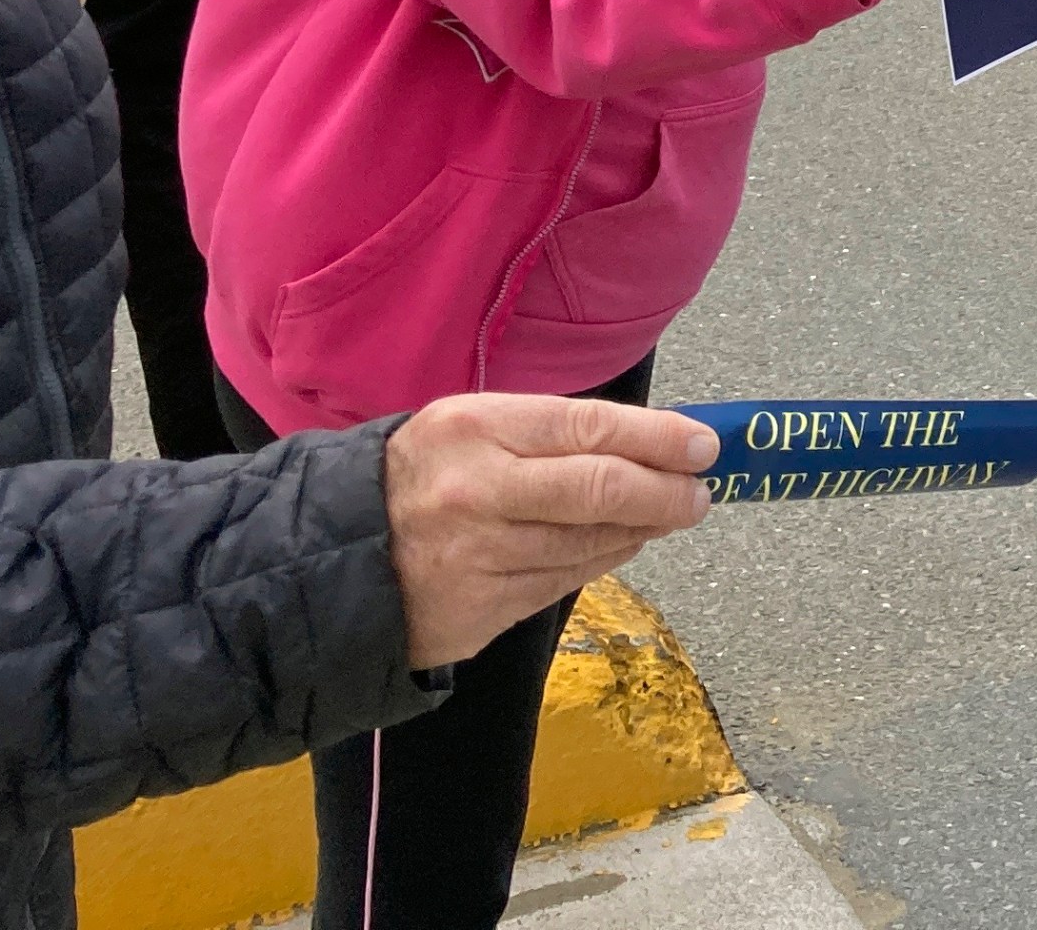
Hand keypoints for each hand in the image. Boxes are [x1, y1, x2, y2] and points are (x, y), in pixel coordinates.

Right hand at [383, 392, 717, 669]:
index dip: (659, 438)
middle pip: (602, 490)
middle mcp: (480, 492)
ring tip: (667, 514)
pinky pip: (565, 580)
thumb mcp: (469, 427)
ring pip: (591, 542)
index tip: (704, 447)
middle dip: (667, 492)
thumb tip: (645, 440)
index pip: (591, 428)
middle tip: (699, 494)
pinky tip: (622, 543)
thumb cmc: (417, 476)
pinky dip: (604, 559)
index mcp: (477, 430)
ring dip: (642, 529)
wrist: (331, 557)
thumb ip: (549, 431)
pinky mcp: (482, 610)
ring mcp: (480, 556)